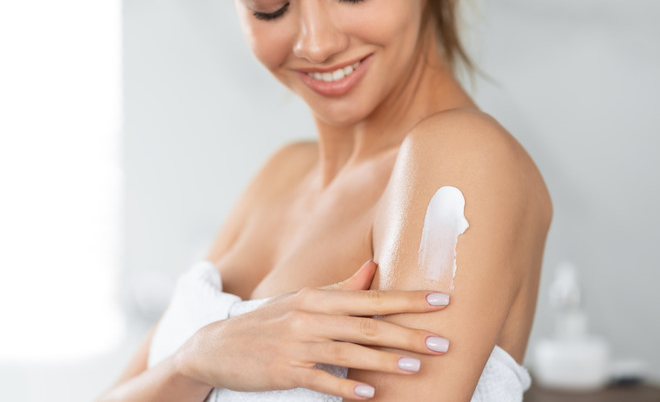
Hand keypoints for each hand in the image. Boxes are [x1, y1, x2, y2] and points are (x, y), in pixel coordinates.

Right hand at [176, 260, 451, 399]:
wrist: (216, 345)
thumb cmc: (267, 321)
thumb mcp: (302, 299)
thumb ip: (341, 288)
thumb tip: (374, 269)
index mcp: (317, 296)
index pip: (372, 297)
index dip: (409, 299)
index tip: (442, 300)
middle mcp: (309, 316)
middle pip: (367, 324)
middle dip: (407, 332)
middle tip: (443, 340)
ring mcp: (296, 344)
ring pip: (348, 351)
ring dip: (384, 360)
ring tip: (416, 366)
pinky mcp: (284, 371)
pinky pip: (320, 379)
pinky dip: (345, 386)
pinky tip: (369, 394)